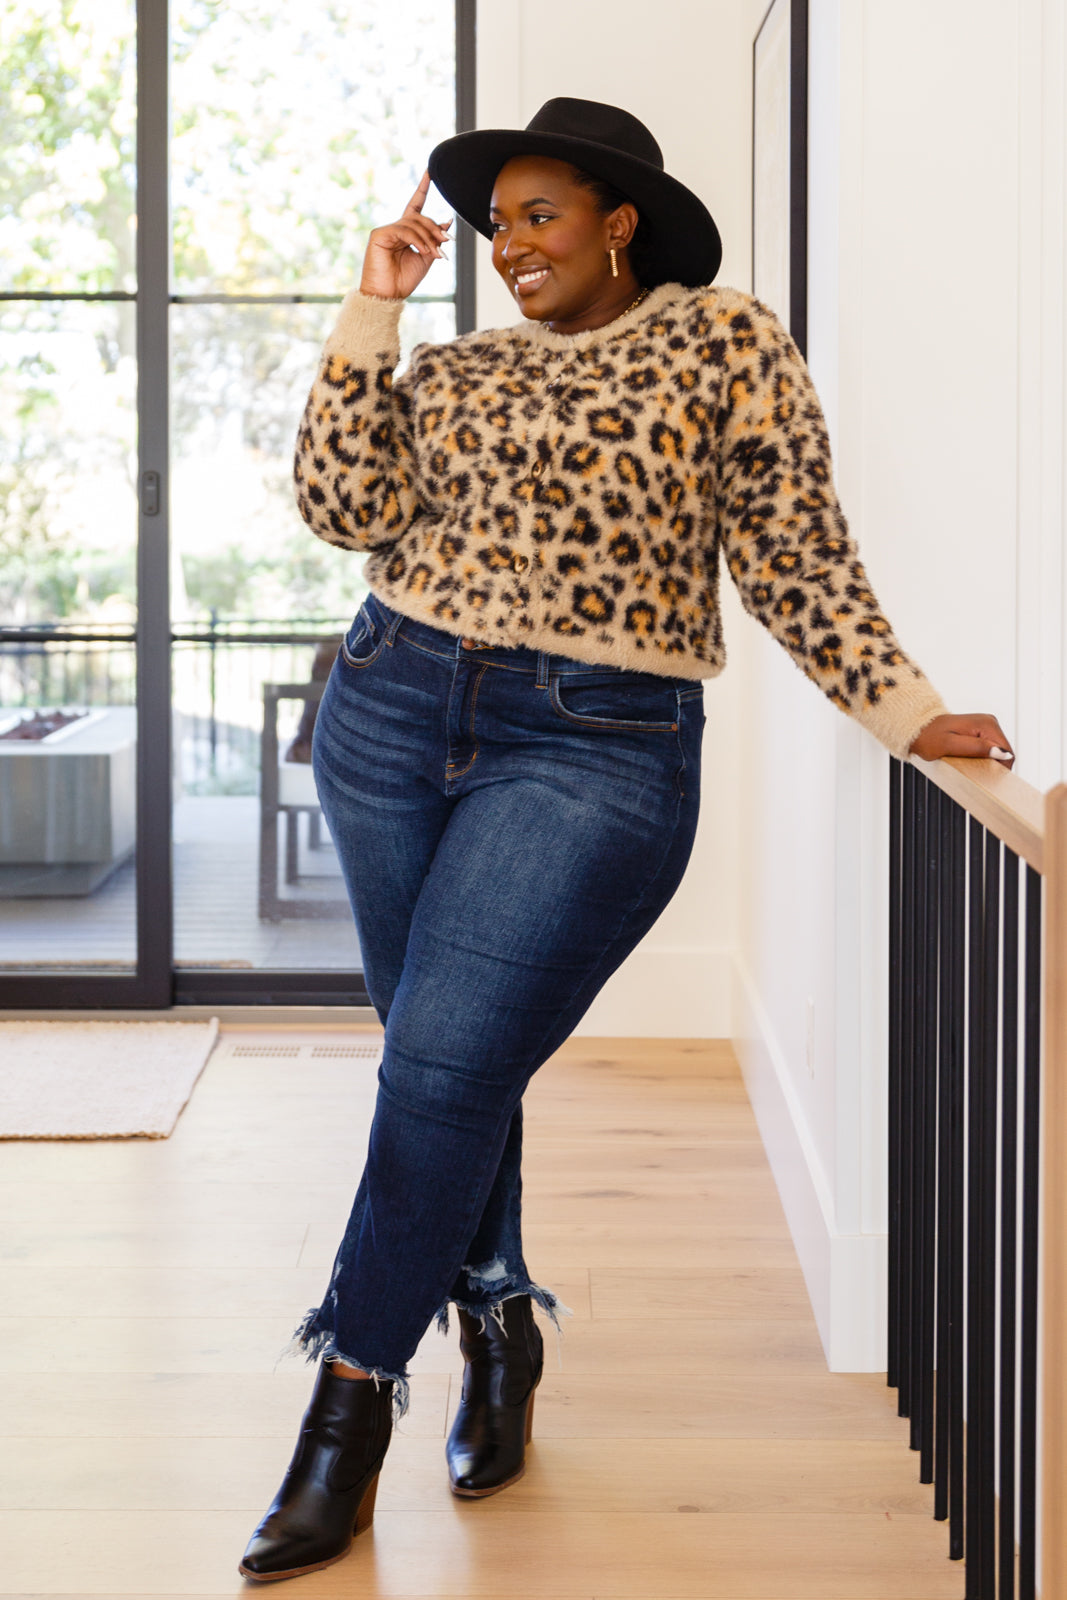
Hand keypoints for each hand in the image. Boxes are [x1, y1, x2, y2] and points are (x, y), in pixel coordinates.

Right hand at [359, 169, 451, 300]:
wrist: (388, 295)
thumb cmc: (404, 279)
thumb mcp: (426, 258)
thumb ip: (435, 240)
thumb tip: (447, 221)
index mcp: (407, 232)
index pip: (416, 205)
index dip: (422, 188)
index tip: (430, 172)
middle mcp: (396, 228)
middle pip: (420, 217)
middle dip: (435, 230)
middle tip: (446, 245)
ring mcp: (387, 230)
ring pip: (414, 223)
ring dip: (429, 238)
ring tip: (435, 254)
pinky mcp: (379, 235)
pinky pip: (404, 230)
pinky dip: (417, 240)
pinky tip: (423, 251)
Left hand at [909, 713, 1014, 769]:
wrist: (918, 729)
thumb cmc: (929, 737)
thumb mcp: (950, 746)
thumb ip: (976, 748)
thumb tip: (1001, 753)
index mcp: (986, 724)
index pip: (1007, 751)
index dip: (1000, 767)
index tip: (985, 776)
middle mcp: (989, 722)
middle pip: (1004, 751)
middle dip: (993, 764)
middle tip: (973, 771)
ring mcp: (986, 726)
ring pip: (998, 751)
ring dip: (988, 761)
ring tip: (969, 764)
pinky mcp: (981, 731)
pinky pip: (990, 748)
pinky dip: (983, 757)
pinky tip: (970, 760)